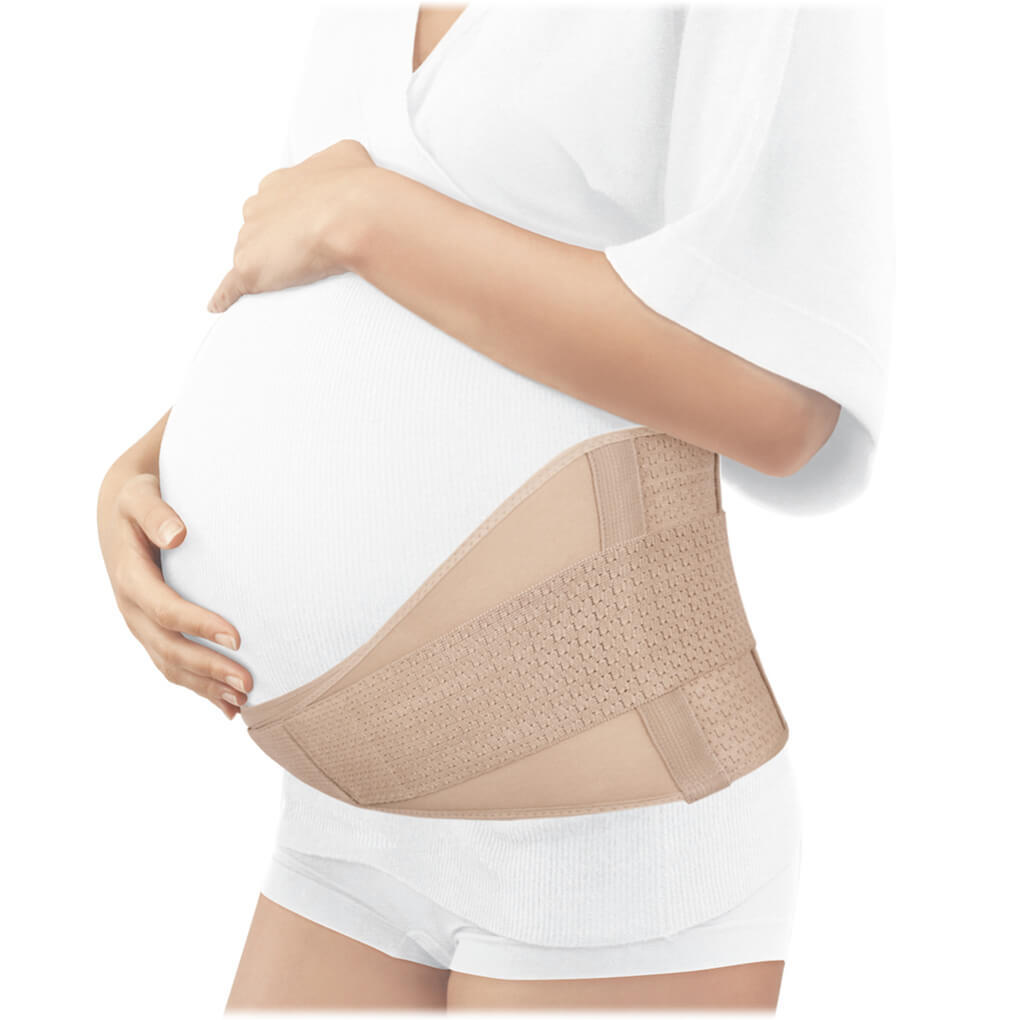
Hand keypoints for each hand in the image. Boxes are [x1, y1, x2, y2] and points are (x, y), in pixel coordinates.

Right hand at [97, 470, 251, 718]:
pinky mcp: (152, 631)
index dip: (198, 625)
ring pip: (170, 665)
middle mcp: (131, 607)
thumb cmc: (140, 499)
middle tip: (249, 683)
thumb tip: (177, 533)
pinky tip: (229, 708)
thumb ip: (156, 513)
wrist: (120, 510)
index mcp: (130, 577)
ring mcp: (140, 624)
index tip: (237, 637)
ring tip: (244, 701)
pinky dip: (199, 688)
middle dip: (208, 669)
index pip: (164, 609)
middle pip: (169, 648)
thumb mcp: (141, 495)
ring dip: (205, 687)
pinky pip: (172, 666)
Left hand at [206, 138, 376, 312]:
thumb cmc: (353, 189)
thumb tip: (344, 167)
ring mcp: (251, 237)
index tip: (305, 226)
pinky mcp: (249, 268)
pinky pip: (230, 285)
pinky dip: (225, 296)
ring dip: (265, 265)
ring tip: (292, 277)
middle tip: (302, 252)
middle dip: (275, 240)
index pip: (273, 202)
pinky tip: (219, 304)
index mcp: (279, 183)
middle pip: (258, 228)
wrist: (352, 215)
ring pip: (249, 254)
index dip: (290, 218)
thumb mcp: (347, 156)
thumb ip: (336, 162)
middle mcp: (259, 206)